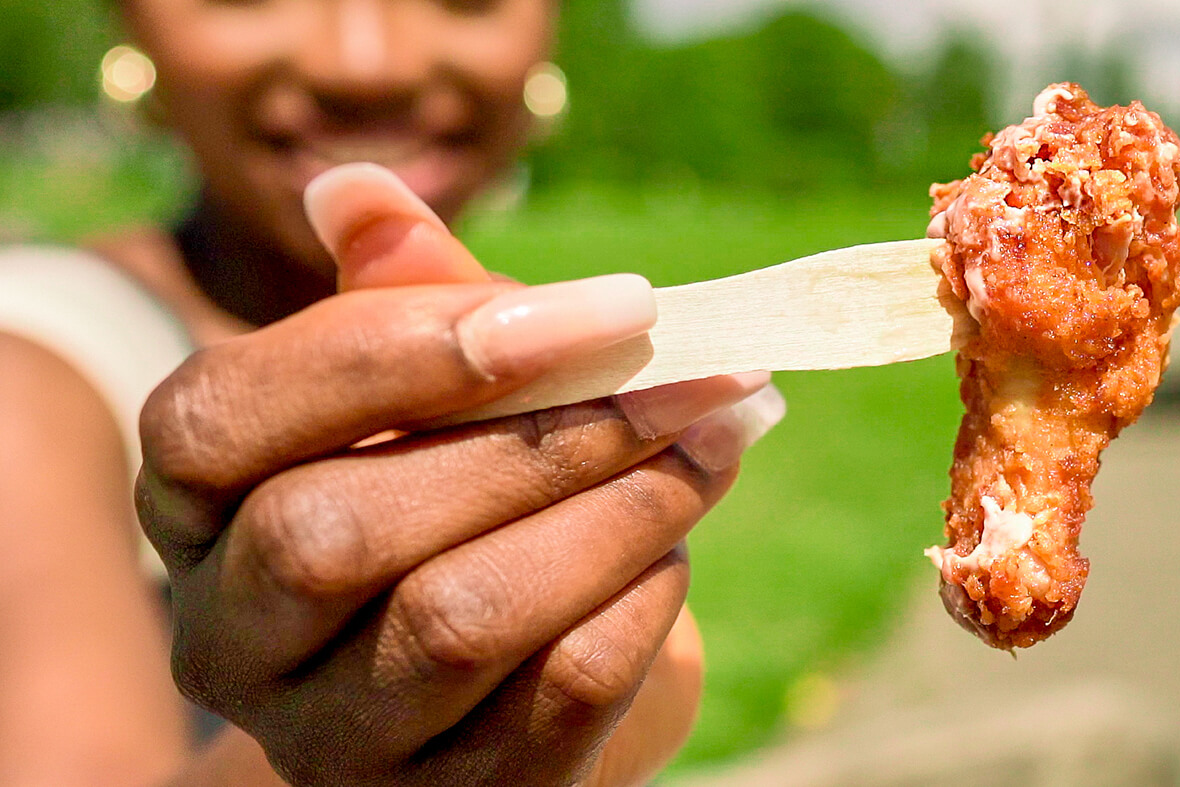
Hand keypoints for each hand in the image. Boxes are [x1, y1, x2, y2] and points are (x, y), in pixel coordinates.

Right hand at [137, 164, 779, 784]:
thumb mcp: (433, 403)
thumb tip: (360, 190)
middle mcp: (232, 638)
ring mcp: (333, 739)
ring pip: (460, 616)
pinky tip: (678, 547)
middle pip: (342, 528)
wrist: (510, 696)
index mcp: (197, 510)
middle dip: (548, 435)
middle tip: (697, 377)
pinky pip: (556, 694)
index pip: (223, 417)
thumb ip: (408, 303)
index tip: (598, 304)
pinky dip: (640, 603)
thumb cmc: (465, 509)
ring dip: (621, 511)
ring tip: (716, 443)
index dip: (399, 347)